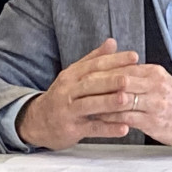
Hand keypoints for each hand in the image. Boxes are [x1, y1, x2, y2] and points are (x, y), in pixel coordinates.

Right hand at [16, 39, 138, 149]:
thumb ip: (93, 59)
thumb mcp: (74, 76)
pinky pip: (91, 128)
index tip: (134, 57)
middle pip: (90, 83)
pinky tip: (123, 128)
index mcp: (71, 75)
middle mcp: (67, 91)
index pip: (94, 65)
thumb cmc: (62, 97)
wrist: (37, 122)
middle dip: (110, 81)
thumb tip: (112, 42)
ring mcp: (68, 111)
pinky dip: (107, 129)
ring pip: (89, 105)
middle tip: (129, 79)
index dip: (114, 60)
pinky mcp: (71, 129)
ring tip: (127, 100)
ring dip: (108, 102)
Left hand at [92, 63, 171, 146]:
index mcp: (153, 72)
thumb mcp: (156, 81)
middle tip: (79, 88)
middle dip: (98, 84)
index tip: (84, 73)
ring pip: (121, 99)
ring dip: (101, 102)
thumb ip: (136, 75)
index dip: (102, 70)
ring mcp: (154, 103)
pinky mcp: (153, 121)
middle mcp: (155, 85)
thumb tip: (113, 68)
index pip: (123, 67)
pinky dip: (110, 118)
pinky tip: (98, 119)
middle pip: (120, 80)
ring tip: (84, 104)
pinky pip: (126, 117)